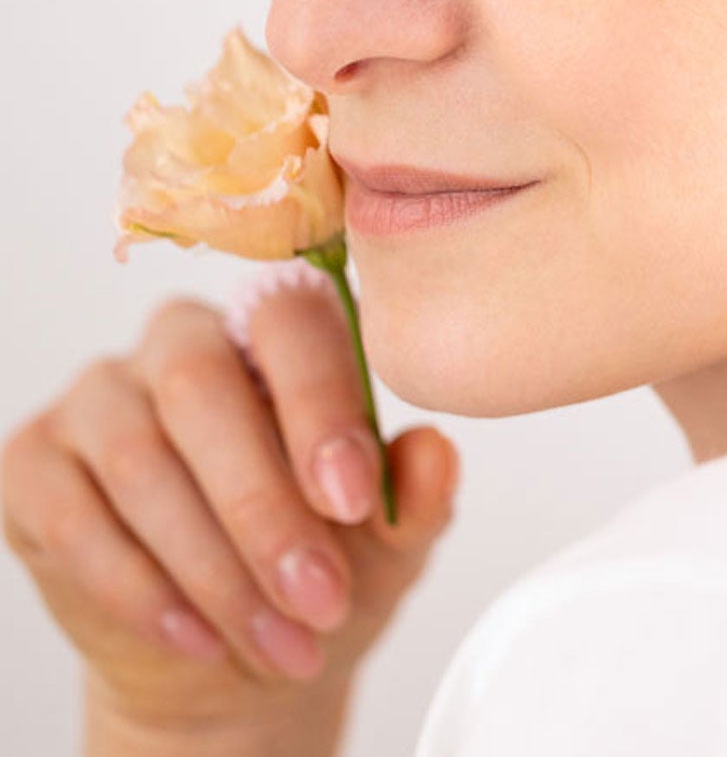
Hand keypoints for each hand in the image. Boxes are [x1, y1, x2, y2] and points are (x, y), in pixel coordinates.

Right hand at [1, 282, 460, 742]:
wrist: (237, 657)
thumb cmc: (323, 566)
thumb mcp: (390, 543)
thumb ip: (418, 493)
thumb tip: (437, 453)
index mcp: (277, 328)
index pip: (291, 318)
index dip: (320, 403)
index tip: (354, 500)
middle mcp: (181, 340)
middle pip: (203, 385)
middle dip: (265, 504)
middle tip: (322, 597)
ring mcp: (100, 396)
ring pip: (140, 458)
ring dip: (215, 564)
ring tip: (280, 640)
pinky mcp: (35, 464)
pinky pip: (77, 516)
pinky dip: (143, 589)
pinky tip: (202, 637)